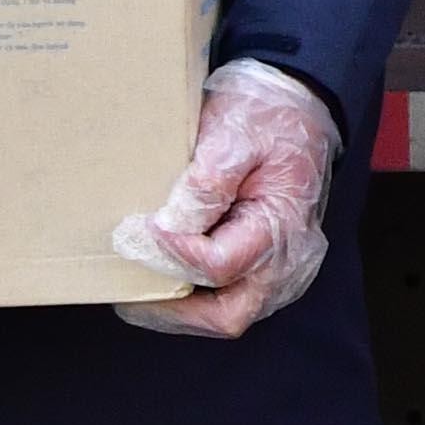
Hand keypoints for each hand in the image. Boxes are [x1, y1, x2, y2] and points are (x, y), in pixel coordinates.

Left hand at [114, 59, 346, 337]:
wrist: (296, 109)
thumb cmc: (266, 118)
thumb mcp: (235, 135)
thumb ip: (205, 183)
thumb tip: (168, 226)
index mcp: (283, 224)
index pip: (220, 264)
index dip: (173, 253)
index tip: (140, 229)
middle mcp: (289, 262)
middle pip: (227, 315)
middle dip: (171, 309)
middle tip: (127, 289)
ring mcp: (281, 272)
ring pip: (224, 316)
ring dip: (178, 307)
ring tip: (138, 282)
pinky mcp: (266, 271)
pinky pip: (227, 301)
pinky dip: (192, 296)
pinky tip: (164, 274)